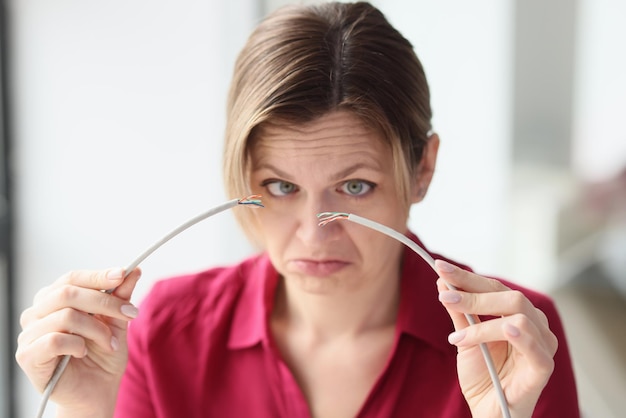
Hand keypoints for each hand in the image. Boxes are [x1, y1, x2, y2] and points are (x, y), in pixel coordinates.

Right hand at [16, 268, 140, 415]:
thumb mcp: (116, 322)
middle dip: (105, 302)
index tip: (122, 274)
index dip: (98, 275)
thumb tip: (134, 269)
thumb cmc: (102, 357)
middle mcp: (37, 313)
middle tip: (129, 313)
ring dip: (97, 329)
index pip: (73, 278)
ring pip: (66, 316)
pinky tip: (84, 353)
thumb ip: (120, 296)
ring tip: (110, 343)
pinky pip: (55, 340)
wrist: (96, 392)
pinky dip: (78, 345)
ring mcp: (29, 334)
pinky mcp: (27, 355)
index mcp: (55, 299)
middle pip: (68, 293)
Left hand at [434, 259, 556, 417]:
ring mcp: (541, 345)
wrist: (487, 410)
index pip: (493, 286)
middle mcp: (533, 324)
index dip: (467, 277)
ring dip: (483, 322)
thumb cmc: (482, 374)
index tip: (440, 267)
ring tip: (456, 335)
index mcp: (516, 313)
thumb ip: (458, 311)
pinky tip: (506, 329)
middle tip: (445, 296)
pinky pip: (536, 348)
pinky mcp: (543, 368)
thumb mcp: (464, 337)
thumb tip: (443, 280)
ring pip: (519, 316)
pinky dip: (521, 337)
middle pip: (509, 296)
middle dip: (473, 294)